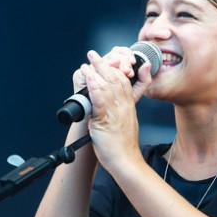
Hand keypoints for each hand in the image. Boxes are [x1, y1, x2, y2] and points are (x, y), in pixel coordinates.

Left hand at [79, 48, 151, 168]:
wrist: (126, 162)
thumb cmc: (123, 146)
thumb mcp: (126, 123)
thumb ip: (121, 109)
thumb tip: (112, 101)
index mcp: (128, 106)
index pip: (123, 81)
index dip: (114, 68)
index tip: (106, 59)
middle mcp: (124, 106)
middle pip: (116, 79)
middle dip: (104, 64)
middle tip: (93, 55)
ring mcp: (116, 113)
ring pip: (109, 86)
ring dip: (97, 72)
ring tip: (87, 64)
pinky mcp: (107, 120)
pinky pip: (101, 100)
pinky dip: (95, 87)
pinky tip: (90, 79)